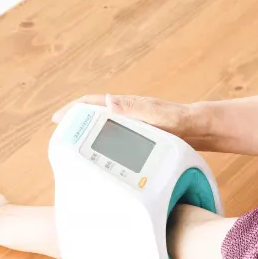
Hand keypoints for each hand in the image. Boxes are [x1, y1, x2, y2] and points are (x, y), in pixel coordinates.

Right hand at [52, 94, 208, 144]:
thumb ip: (136, 108)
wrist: (199, 127)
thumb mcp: (158, 115)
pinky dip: (102, 145)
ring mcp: (131, 124)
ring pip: (103, 128)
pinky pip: (114, 139)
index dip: (73, 110)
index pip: (93, 104)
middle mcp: (126, 113)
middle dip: (75, 123)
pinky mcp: (138, 135)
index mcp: (127, 106)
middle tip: (60, 139)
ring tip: (73, 151)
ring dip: (87, 135)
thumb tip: (108, 100)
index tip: (58, 119)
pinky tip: (100, 157)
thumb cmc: (181, 120)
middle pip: (94, 116)